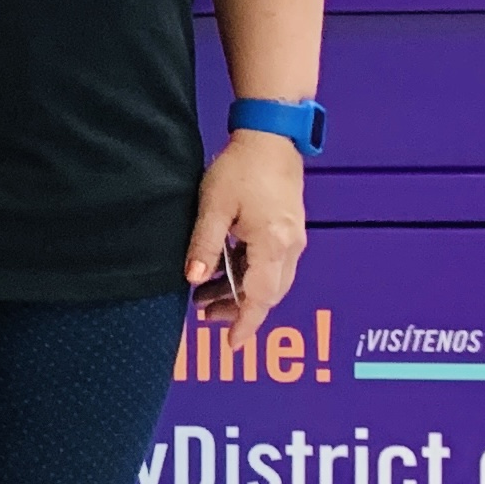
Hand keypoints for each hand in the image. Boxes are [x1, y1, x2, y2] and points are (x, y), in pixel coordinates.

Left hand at [185, 131, 307, 334]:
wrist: (271, 138)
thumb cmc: (240, 168)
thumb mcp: (214, 207)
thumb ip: (204, 245)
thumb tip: (191, 279)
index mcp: (273, 244)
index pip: (260, 297)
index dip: (246, 323)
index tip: (232, 345)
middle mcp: (289, 247)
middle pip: (267, 293)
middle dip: (237, 309)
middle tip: (203, 314)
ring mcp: (293, 239)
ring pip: (270, 280)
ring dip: (240, 292)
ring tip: (204, 296)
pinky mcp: (289, 230)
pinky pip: (272, 264)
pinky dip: (249, 275)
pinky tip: (224, 271)